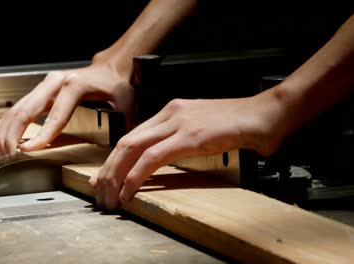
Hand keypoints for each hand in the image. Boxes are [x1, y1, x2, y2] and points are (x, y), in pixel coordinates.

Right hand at [0, 61, 134, 157]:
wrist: (110, 68)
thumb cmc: (116, 85)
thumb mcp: (125, 104)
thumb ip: (122, 127)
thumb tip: (121, 152)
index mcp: (75, 85)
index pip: (55, 115)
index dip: (41, 135)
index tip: (27, 151)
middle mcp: (56, 82)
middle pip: (26, 109)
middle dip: (12, 135)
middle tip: (7, 156)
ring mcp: (45, 85)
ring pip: (17, 108)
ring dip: (5, 132)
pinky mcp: (40, 91)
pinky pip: (17, 108)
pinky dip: (6, 125)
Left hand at [89, 93, 285, 209]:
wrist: (268, 113)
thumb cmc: (241, 124)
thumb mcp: (203, 131)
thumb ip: (181, 141)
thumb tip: (163, 160)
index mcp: (172, 112)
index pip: (133, 136)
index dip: (114, 159)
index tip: (104, 177)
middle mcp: (170, 113)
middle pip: (125, 141)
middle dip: (108, 170)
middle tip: (99, 192)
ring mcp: (179, 122)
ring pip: (132, 148)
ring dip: (116, 175)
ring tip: (110, 197)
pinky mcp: (190, 136)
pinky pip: (153, 157)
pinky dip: (136, 176)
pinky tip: (129, 191)